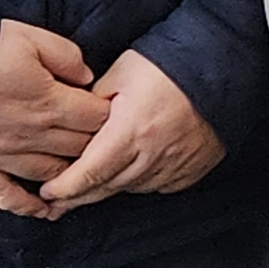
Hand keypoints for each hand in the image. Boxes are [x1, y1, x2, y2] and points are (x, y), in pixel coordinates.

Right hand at [0, 18, 110, 218]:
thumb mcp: (32, 38)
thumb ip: (68, 57)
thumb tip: (86, 77)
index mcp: (49, 104)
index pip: (97, 120)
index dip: (108, 115)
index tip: (110, 111)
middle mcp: (31, 137)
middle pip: (79, 150)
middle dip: (96, 145)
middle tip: (101, 141)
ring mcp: (3, 158)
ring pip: (51, 175)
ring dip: (70, 175)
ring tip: (82, 173)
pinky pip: (6, 197)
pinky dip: (28, 206)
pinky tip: (44, 209)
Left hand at [37, 49, 226, 208]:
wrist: (221, 66)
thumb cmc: (169, 66)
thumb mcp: (120, 74)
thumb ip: (91, 104)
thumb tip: (73, 126)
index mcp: (130, 131)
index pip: (88, 173)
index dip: (63, 188)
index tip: (48, 192)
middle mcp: (153, 154)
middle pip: (106, 188)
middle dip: (78, 197)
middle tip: (57, 202)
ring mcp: (175, 165)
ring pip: (131, 188)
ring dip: (109, 188)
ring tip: (92, 185)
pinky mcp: (192, 168)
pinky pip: (159, 185)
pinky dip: (141, 182)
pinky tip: (132, 173)